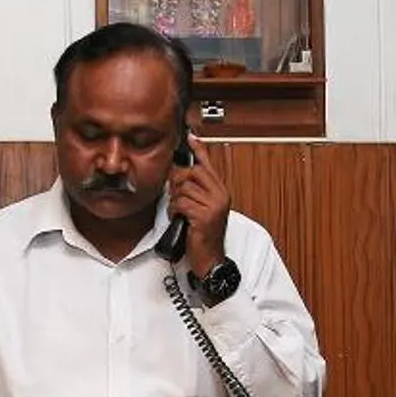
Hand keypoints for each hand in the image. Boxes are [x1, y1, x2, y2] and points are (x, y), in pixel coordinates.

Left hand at [168, 134, 230, 274]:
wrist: (210, 259)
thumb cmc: (203, 235)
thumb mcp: (202, 209)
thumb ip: (195, 192)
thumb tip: (179, 176)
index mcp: (220, 192)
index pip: (209, 165)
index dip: (199, 150)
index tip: (192, 137)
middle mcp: (220, 196)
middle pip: (193, 173)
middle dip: (179, 182)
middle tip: (176, 194)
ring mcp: (214, 206)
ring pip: (184, 188)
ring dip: (176, 200)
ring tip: (179, 211)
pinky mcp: (204, 216)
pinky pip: (181, 203)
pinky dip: (175, 210)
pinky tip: (179, 218)